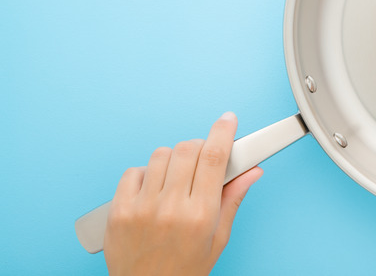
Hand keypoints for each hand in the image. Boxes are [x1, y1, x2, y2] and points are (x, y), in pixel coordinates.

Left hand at [103, 112, 262, 275]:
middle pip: (188, 149)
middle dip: (200, 147)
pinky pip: (134, 171)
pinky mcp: (118, 210)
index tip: (228, 120)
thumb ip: (233, 199)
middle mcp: (171, 207)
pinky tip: (154, 191)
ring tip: (177, 179)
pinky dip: (147, 173)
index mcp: (200, 215)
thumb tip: (252, 171)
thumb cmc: (183, 270)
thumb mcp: (218, 239)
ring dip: (174, 159)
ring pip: (161, 155)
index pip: (215, 158)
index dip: (223, 132)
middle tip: (204, 160)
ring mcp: (141, 207)